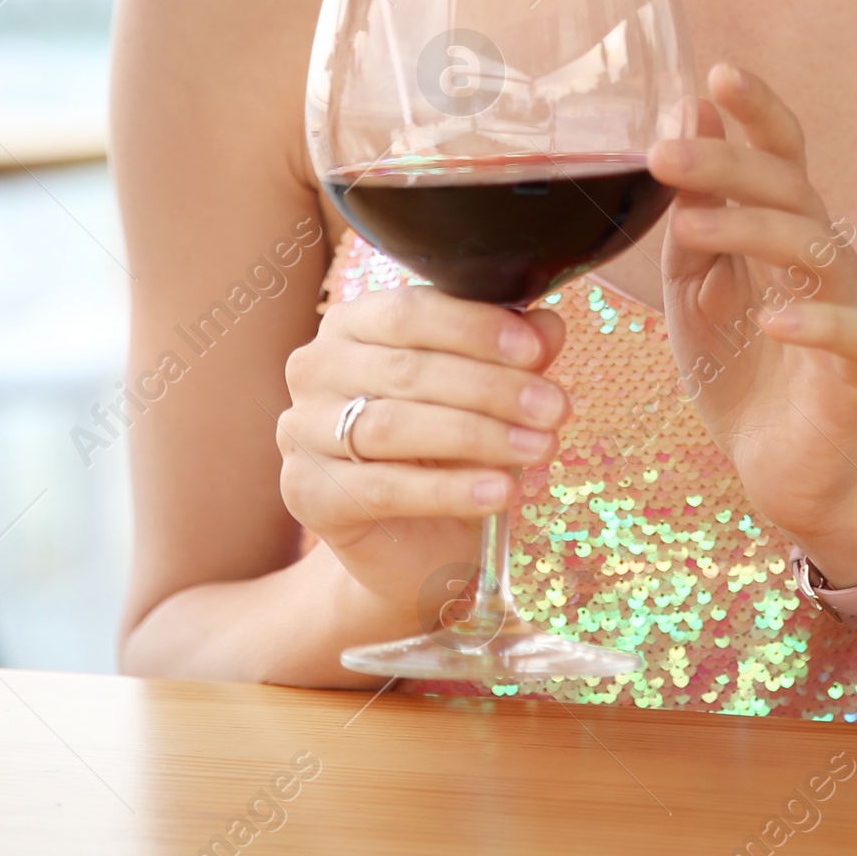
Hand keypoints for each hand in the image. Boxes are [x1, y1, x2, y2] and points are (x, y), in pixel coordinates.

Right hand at [277, 289, 569, 615]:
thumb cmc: (447, 449)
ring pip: (395, 426)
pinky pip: (384, 488)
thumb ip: (513, 355)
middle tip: (555, 408)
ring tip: (540, 448)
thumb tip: (549, 325)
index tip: (537, 351)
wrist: (411, 544)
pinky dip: (449, 489)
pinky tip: (501, 491)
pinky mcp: (306, 493)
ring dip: (478, 435)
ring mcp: (301, 430)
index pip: (411, 310)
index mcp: (354, 323)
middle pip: (408, 369)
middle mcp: (316, 367)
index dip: (476, 328)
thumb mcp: (487, 394)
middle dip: (491, 388)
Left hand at [650, 66, 856, 580]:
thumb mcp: (693, 285)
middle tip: (664, 156)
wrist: (781, 470)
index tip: (716, 72)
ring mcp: (846, 306)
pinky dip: (810, 320)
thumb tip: (684, 118)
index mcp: (782, 227)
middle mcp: (822, 254)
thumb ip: (691, 212)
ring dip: (752, 230)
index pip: (779, 151)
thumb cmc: (739, 367)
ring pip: (815, 247)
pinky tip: (773, 318)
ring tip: (691, 230)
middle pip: (790, 188)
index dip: (756, 110)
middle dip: (728, 166)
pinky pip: (845, 330)